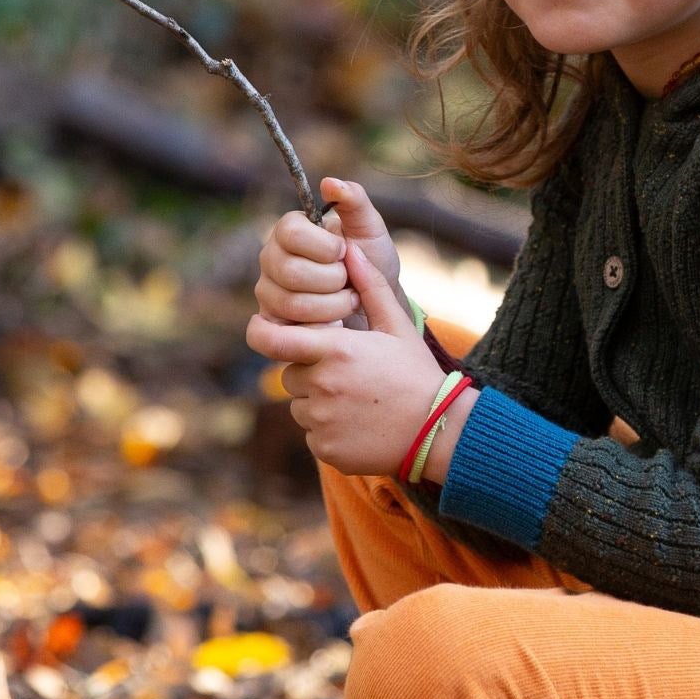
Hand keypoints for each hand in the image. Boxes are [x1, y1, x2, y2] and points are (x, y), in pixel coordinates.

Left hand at [247, 240, 443, 475]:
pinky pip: (313, 435)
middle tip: (346, 376)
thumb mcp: (398, 326)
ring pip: (300, 407)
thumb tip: (352, 249)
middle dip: (309, 372)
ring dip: (318, 403)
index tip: (260, 329)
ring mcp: (321, 421)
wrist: (439, 430)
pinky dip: (329, 431)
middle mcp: (322, 385)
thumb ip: (370, 287)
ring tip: (358, 402)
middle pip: (290, 375)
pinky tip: (360, 425)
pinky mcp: (325, 449)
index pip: (271, 339)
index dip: (259, 332)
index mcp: (335, 350)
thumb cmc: (417, 373)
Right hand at [254, 177, 403, 334]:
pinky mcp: (274, 324)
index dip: (325, 247)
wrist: (379, 307)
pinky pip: (291, 329)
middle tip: (349, 279)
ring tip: (349, 300)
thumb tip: (329, 183)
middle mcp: (272, 259)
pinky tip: (338, 321)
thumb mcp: (370, 228)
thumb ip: (353, 201)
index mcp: (290, 231)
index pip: (291, 233)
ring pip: (291, 303)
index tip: (345, 250)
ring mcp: (269, 293)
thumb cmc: (372, 261)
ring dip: (333, 305)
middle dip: (333, 280)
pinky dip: (324, 327)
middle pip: (290, 271)